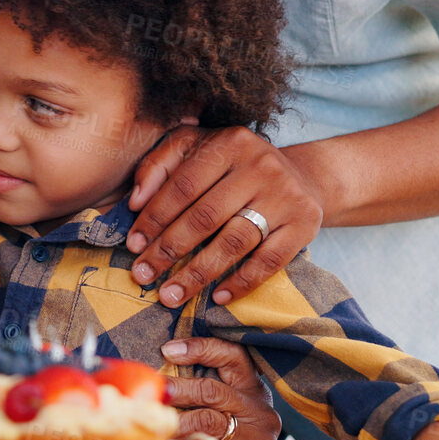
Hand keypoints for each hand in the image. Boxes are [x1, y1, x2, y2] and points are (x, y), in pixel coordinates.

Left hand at [126, 125, 324, 307]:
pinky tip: (216, 297)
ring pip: (233, 242)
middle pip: (206, 216)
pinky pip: (268, 261)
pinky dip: (241, 282)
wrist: (302, 175)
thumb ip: (158, 165)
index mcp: (230, 142)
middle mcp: (260, 165)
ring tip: (170, 294)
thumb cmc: (233, 164)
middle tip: (143, 275)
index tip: (133, 245)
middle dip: (169, 250)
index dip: (155, 218)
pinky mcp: (305, 224)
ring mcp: (286, 196)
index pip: (183, 185)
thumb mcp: (195, 146)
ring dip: (197, 274)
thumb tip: (135, 201)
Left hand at [162, 338, 278, 439]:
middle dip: (178, 388)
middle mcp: (258, 410)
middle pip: (212, 390)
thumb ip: (206, 386)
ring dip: (175, 420)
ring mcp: (257, 439)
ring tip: (155, 421)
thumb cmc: (236, 433)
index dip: (200, 348)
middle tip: (156, 389)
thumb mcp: (230, 404)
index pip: (232, 356)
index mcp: (253, 388)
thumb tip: (159, 373)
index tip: (168, 349)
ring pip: (206, 421)